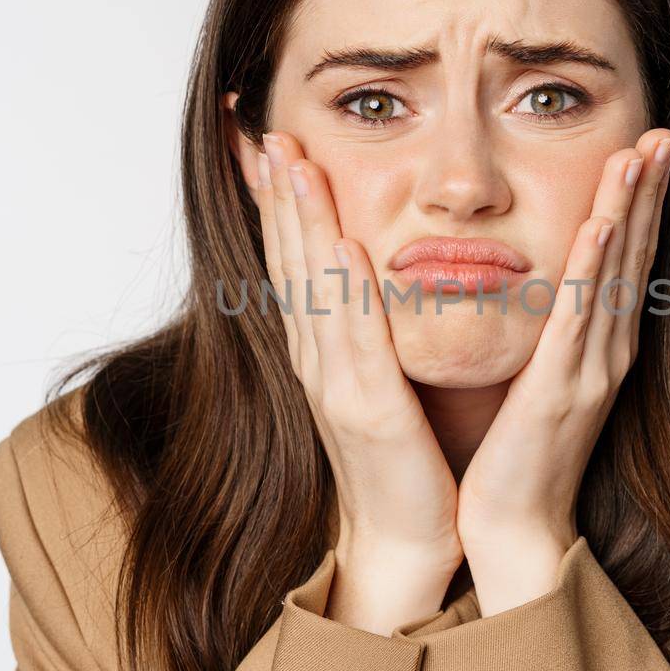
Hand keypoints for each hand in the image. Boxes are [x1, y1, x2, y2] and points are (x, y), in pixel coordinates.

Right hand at [247, 129, 463, 633]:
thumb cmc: (402, 461)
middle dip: (277, 194)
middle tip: (265, 131)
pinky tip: (344, 245)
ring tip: (291, 162)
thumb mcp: (377, 381)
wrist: (404, 538)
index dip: (278, 202)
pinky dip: (346, 289)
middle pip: (289, 262)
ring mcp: (335, 385)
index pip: (292, 261)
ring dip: (301, 222)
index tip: (268, 145)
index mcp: (321, 352)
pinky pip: (355, 338)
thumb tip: (364, 265)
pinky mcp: (369, 412)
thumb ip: (366, 327)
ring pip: (312, 287)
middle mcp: (316, 361)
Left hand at [455, 127, 669, 615]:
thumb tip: (553, 288)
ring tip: (642, 153)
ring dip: (629, 210)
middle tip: (661, 131)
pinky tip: (601, 225)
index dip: (642, 202)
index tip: (648, 147)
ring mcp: (590, 370)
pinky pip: (579, 319)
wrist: (513, 525)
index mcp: (599, 347)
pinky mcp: (561, 390)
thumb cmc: (518, 455)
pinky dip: (593, 270)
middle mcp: (606, 352)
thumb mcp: (542, 379)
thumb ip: (554, 334)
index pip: (626, 260)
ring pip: (614, 275)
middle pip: (634, 256)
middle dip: (649, 191)